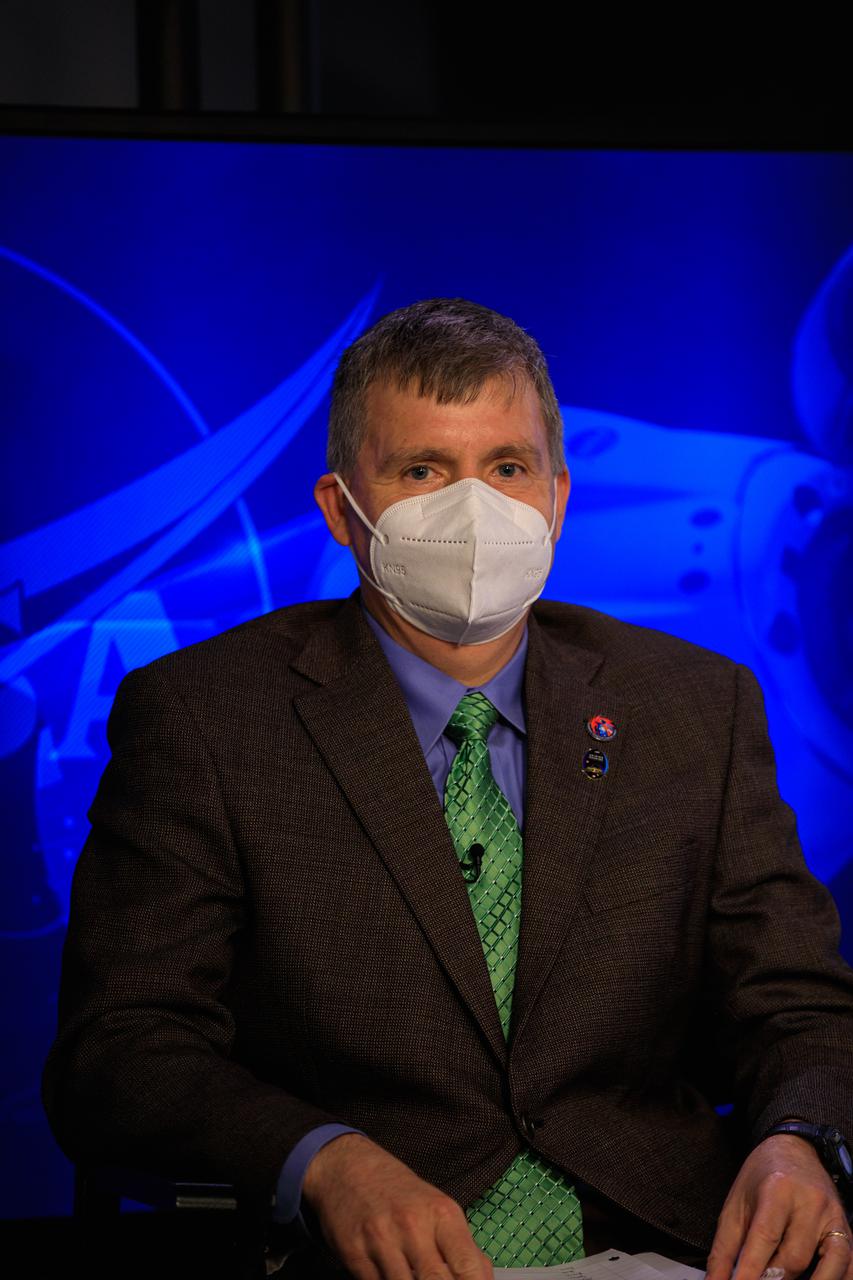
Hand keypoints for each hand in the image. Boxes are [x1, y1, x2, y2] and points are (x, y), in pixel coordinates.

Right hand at [302, 1132, 492, 1279]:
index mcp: (442, 1213)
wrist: (348, 1168)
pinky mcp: (355, 1254)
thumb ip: (460, 1246)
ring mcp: (382, 1240)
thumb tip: (483, 1278)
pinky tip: (392, 1276)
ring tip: (413, 1279)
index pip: (469, 1267)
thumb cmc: (398, 1192)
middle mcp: (413, 1224)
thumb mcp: (437, 1208)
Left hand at [706, 1134, 851, 1279]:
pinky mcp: (847, 1229)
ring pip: (829, 1265)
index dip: (750, 1271)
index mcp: (777, 1190)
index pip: (764, 1238)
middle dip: (773, 1279)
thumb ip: (724, 1248)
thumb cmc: (761, 1179)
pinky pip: (849, 1265)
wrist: (795, 1150)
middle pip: (794, 1257)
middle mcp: (810, 1202)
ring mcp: (834, 1217)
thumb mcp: (735, 1204)